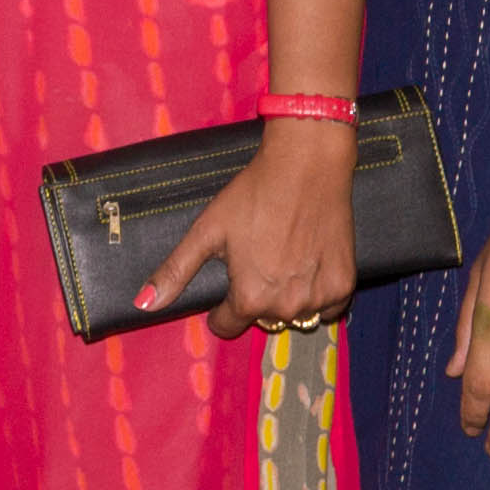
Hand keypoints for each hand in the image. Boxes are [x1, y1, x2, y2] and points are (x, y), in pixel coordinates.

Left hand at [148, 117, 359, 339]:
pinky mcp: (345, 284)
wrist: (307, 165)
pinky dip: (317, 293)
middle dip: (254, 298)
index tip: (227, 284)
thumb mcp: (207, 230)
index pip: (228, 325)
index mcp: (250, 298)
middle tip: (257, 259)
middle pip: (262, 319)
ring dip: (286, 297)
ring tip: (283, 258)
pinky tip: (308, 263)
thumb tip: (144, 305)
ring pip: (294, 314)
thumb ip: (176, 271)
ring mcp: (319, 298)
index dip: (221, 308)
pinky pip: (327, 307)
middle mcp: (287, 306)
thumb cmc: (254, 194)